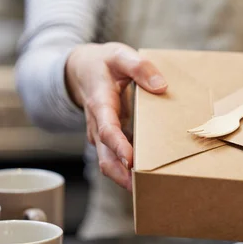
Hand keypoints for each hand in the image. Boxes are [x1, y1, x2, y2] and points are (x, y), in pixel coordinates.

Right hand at [66, 43, 167, 189]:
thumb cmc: (103, 63)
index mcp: (100, 103)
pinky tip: (148, 175)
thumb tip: (161, 86)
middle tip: (142, 187)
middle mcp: (97, 124)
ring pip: (109, 162)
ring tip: (148, 188)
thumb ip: (140, 67)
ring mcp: (102, 134)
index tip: (131, 161)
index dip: (118, 146)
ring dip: (125, 176)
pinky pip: (116, 157)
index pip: (107, 130)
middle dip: (121, 175)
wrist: (81, 69)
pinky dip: (128, 168)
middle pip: (105, 157)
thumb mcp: (120, 55)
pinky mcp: (109, 138)